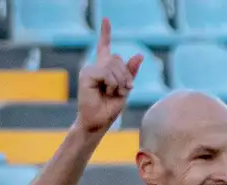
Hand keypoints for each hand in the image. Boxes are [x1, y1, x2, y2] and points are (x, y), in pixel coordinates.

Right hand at [77, 18, 143, 133]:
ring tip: (113, 93)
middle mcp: (95, 66)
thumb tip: (140, 55)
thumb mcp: (125, 88)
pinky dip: (112, 83)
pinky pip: (106, 72)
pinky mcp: (86, 74)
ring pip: (113, 64)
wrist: (98, 122)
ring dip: (120, 81)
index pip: (104, 46)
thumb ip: (130, 72)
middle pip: (117, 58)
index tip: (106, 19)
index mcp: (104, 68)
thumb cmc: (109, 108)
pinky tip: (107, 91)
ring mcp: (90, 69)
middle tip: (123, 90)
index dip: (105, 33)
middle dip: (126, 75)